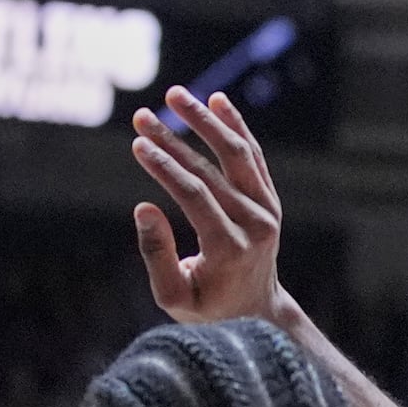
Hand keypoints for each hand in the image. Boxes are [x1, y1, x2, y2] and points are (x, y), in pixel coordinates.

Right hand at [129, 86, 286, 323]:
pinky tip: (216, 101)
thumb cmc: (209, 308)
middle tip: (141, 116)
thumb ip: (157, 256)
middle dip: (173, 141)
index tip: (137, 143)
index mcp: (231, 248)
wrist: (258, 311)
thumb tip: (143, 208)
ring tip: (175, 95)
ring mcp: (268, 211)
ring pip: (239, 155)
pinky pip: (254, 158)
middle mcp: (255, 225)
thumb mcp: (175, 297)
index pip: (195, 196)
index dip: (165, 167)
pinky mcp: (270, 201)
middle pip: (212, 171)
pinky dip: (237, 128)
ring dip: (207, 121)